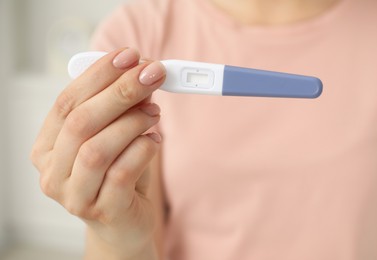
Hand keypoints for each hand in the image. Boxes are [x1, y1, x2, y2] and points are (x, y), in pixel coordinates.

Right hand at [30, 48, 165, 257]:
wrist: (124, 223)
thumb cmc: (117, 175)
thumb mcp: (114, 136)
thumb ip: (121, 107)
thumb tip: (140, 71)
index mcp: (47, 148)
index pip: (66, 102)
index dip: (98, 75)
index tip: (129, 55)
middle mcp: (52, 173)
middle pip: (80, 122)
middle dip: (120, 92)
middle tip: (151, 73)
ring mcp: (74, 196)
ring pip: (97, 149)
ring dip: (132, 122)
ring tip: (154, 112)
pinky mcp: (103, 212)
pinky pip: (122, 173)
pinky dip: (143, 149)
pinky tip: (154, 141)